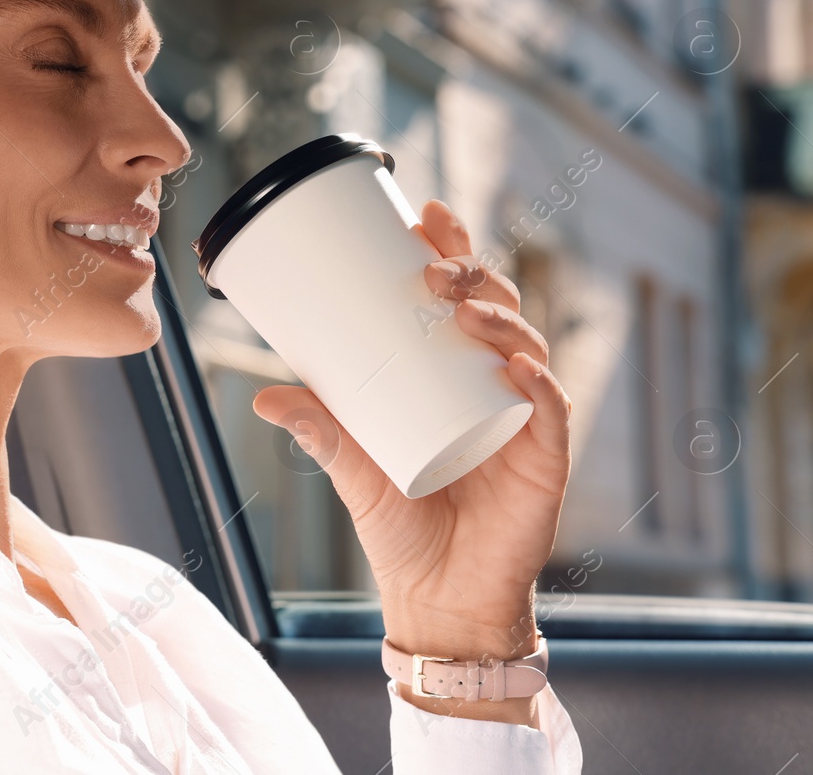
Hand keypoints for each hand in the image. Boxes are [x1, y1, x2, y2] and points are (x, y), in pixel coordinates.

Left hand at [251, 199, 572, 725]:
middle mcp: (495, 386)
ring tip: (461, 308)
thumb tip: (261, 396)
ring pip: (526, 348)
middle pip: (498, 310)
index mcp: (453, 375)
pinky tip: (517, 370)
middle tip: (431, 264)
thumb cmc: (401, 525)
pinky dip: (538, 385)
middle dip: (473, 273)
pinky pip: (550, 412)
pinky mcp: (544, 460)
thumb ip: (318, 429)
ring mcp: (524, 419)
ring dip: (500, 319)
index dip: (453, 250)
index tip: (424, 215)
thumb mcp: (351, 467)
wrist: (438, 598)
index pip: (461, 297)